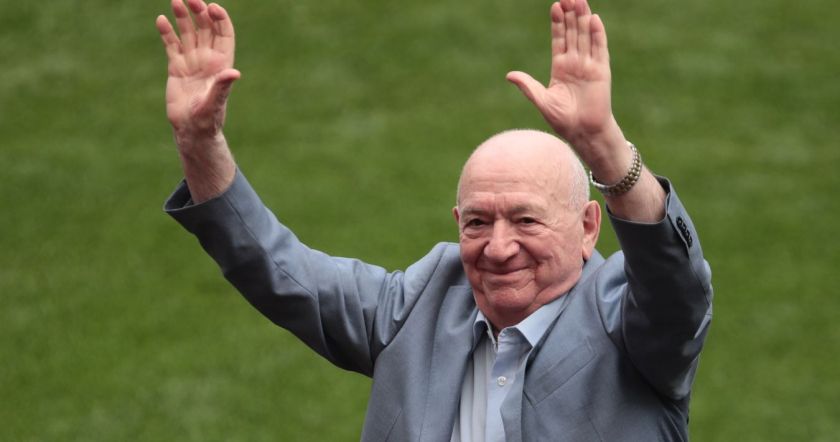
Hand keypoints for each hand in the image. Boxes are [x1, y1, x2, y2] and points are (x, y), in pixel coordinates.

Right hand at [156, 0, 239, 145]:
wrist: (191, 130)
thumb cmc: (207, 119)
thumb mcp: (215, 103)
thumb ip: (222, 87)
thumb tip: (234, 73)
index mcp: (221, 64)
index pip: (224, 34)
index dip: (220, 19)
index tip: (211, 6)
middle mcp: (207, 60)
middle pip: (206, 28)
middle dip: (200, 12)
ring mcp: (192, 62)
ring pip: (188, 33)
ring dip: (183, 17)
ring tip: (176, 1)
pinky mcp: (176, 68)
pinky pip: (172, 45)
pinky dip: (167, 33)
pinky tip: (162, 20)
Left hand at [507, 0, 615, 154]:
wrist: (583, 132)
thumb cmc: (563, 120)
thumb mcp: (542, 100)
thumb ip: (528, 86)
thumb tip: (509, 75)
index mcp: (561, 67)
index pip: (559, 39)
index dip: (558, 23)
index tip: (555, 6)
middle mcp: (576, 63)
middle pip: (573, 33)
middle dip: (570, 15)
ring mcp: (590, 65)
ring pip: (586, 36)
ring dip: (583, 19)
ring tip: (579, 0)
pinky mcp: (602, 71)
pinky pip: (599, 49)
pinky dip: (597, 34)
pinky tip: (594, 19)